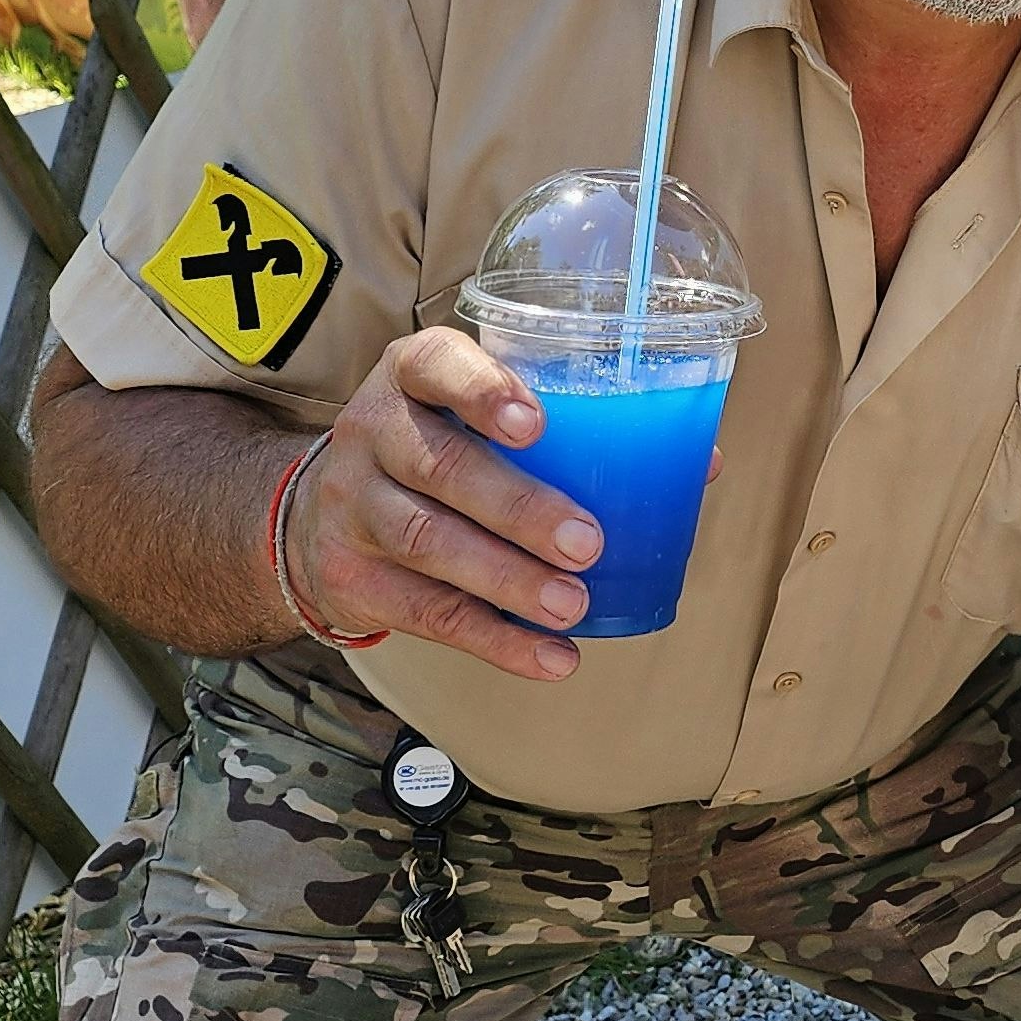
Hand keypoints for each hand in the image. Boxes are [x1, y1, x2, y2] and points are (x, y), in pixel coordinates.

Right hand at [285, 327, 718, 678]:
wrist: (318, 513)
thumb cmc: (441, 449)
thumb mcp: (482, 415)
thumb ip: (576, 426)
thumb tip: (702, 462)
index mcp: (413, 375)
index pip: (434, 364)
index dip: (482, 390)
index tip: (536, 424)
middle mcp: (372, 431)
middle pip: (440, 467)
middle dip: (518, 508)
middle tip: (586, 542)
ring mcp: (353, 505)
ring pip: (427, 542)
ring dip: (507, 579)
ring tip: (571, 605)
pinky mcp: (351, 577)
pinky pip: (425, 612)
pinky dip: (495, 641)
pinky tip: (550, 656)